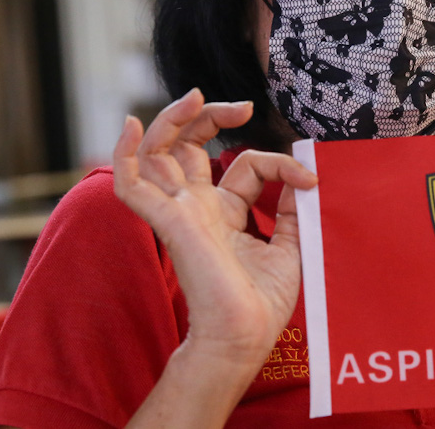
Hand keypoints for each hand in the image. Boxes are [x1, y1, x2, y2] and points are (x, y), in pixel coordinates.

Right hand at [112, 88, 317, 374]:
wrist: (244, 338)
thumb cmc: (262, 303)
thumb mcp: (291, 246)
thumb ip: (291, 210)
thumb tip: (303, 178)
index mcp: (224, 211)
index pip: (245, 164)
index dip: (280, 162)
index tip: (309, 180)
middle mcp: (197, 206)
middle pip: (186, 146)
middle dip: (207, 117)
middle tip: (241, 106)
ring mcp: (179, 212)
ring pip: (157, 152)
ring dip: (171, 119)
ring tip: (193, 98)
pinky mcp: (169, 221)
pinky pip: (131, 184)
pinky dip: (125, 153)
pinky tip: (132, 126)